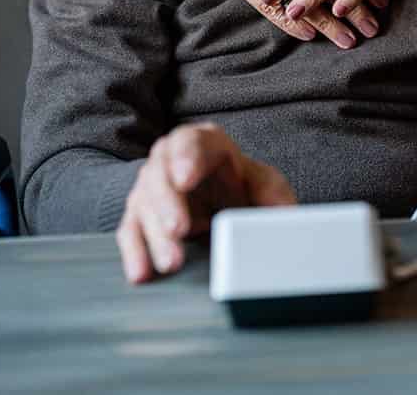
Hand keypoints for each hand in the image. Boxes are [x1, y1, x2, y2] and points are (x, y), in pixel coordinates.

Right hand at [116, 122, 295, 283]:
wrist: (223, 203)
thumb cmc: (242, 187)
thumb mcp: (264, 185)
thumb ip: (273, 195)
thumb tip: (286, 216)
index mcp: (204, 143)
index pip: (191, 142)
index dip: (186, 158)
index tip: (186, 179)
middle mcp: (170, 160)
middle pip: (160, 174)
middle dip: (168, 203)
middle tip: (180, 229)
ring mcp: (152, 188)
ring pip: (143, 205)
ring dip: (155, 235)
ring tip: (172, 262)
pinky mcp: (140, 217)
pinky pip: (130, 232)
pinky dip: (135, 253)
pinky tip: (141, 273)